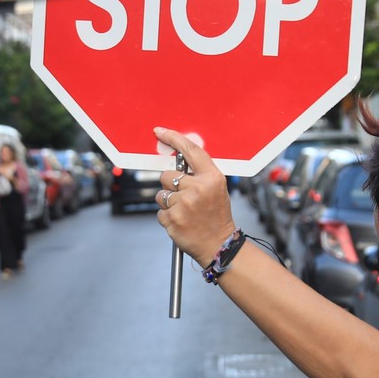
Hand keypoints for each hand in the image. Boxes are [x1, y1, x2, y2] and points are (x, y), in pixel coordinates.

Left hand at [154, 127, 236, 266]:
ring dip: (168, 203)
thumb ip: (199, 173)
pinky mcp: (173, 219)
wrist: (218, 245)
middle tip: (185, 198)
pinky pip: (160, 211)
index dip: (173, 137)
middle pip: (167, 175)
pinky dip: (168, 217)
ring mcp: (184, 204)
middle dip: (171, 186)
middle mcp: (198, 188)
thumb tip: (177, 160)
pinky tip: (181, 222)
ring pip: (161, 194)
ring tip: (185, 212)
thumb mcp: (217, 189)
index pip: (190, 150)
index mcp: (212, 177)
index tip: (160, 131)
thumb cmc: (216, 216)